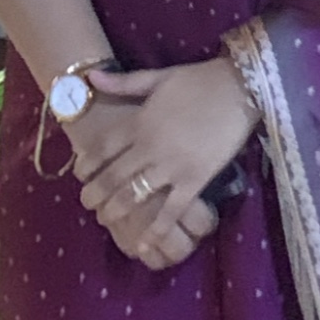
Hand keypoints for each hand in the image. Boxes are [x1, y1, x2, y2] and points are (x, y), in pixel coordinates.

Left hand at [70, 57, 254, 273]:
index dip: (87, 164)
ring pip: (135, 195)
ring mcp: (172, 166)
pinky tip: (143, 245)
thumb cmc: (199, 81)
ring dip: (115, 211)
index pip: (102, 147)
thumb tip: (90, 74)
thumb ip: (123, 82)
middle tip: (85, 204)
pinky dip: (156, 229)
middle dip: (94, 193)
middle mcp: (150, 147)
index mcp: (140, 122)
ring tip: (105, 220)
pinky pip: (171, 210)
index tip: (79, 175)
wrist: (240, 88)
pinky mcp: (195, 180)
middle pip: (113, 176)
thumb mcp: (158, 77)